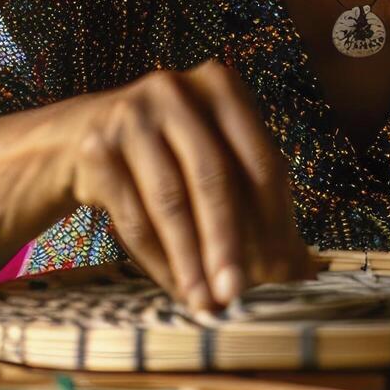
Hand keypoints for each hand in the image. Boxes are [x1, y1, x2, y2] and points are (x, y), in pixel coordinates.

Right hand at [67, 60, 315, 312]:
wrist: (84, 134)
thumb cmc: (171, 151)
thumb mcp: (217, 158)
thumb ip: (260, 203)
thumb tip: (304, 269)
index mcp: (222, 87)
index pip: (260, 162)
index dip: (274, 221)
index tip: (281, 270)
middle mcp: (176, 91)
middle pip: (213, 179)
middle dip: (227, 244)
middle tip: (236, 293)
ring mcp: (131, 115)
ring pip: (170, 200)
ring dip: (190, 259)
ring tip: (205, 301)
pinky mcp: (97, 147)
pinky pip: (132, 214)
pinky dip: (157, 258)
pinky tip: (176, 286)